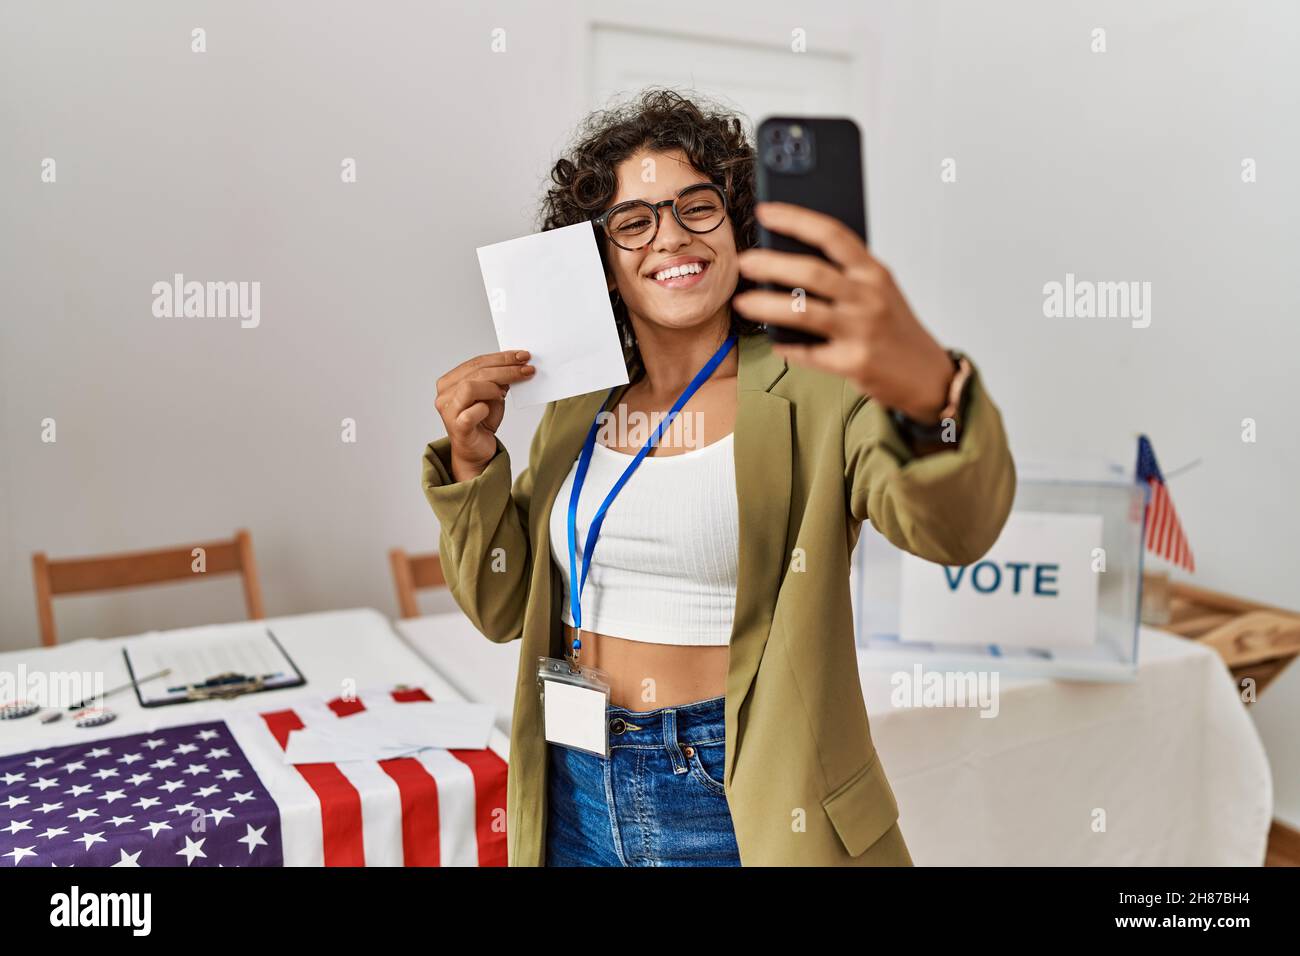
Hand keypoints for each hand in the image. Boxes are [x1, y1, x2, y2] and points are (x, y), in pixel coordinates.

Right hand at [435, 349, 534, 481]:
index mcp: (450, 382)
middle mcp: (445, 395)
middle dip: (506, 369)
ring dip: (493, 387)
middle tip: (526, 369)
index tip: (522, 356)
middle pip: (476, 372)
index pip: (476, 362)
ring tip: (504, 393)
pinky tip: (489, 410)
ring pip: (470, 387)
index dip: (501, 358)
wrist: (475, 451)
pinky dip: (484, 409)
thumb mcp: (492, 396)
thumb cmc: (481, 421)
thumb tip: (515, 364)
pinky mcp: (457, 428)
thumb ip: (498, 381)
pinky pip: (471, 413)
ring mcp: (448, 411)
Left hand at [732, 202, 953, 423]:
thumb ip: (845, 275)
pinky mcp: (853, 363)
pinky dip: (786, 347)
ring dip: (766, 305)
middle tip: (745, 261)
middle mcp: (868, 297)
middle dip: (771, 263)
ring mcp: (860, 331)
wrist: (929, 375)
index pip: (832, 234)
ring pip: (803, 311)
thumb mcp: (879, 291)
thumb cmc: (895, 328)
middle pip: (812, 271)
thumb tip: (789, 262)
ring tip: (742, 301)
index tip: (765, 212)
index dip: (796, 219)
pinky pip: (808, 353)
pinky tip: (774, 342)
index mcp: (874, 272)